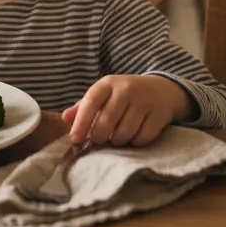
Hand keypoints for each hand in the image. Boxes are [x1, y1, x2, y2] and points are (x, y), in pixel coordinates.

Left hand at [60, 75, 193, 146]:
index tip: (74, 140)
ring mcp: (144, 102)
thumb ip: (83, 106)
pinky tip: (133, 136)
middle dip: (99, 136)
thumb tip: (65, 118)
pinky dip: (135, 143)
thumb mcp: (103, 94)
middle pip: (107, 122)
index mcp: (108, 83)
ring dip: (117, 141)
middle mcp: (126, 89)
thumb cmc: (124, 95)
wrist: (161, 90)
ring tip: (116, 136)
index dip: (81, 122)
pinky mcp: (159, 115)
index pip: (91, 102)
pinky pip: (142, 138)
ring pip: (124, 133)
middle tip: (99, 139)